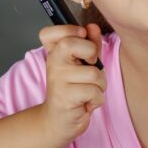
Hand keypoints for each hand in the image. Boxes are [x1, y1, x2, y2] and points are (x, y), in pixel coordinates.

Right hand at [38, 23, 105, 142]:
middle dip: (91, 54)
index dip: (67, 29)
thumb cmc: (74, 90)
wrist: (60, 121)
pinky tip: (86, 103)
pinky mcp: (65, 97)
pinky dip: (97, 99)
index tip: (81, 35)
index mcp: (54, 53)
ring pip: (93, 73)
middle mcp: (53, 64)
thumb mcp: (83, 64)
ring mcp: (57, 80)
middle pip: (71, 43)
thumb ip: (90, 44)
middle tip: (90, 67)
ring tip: (89, 91)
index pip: (48, 33)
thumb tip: (92, 27)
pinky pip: (94, 91)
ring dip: (100, 85)